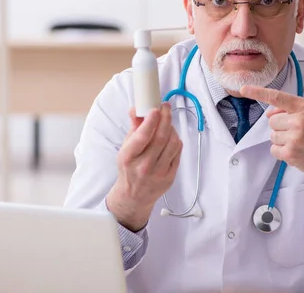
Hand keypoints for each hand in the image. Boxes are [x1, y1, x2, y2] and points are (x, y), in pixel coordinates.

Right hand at [107, 102, 182, 230]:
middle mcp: (144, 166)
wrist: (134, 196)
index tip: (155, 109)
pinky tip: (170, 137)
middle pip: (161, 138)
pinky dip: (175, 141)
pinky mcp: (170, 177)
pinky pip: (177, 153)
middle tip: (165, 107)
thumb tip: (137, 109)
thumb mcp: (126, 148)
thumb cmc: (129, 168)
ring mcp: (159, 173)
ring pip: (172, 144)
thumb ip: (133, 128)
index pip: (142, 137)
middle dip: (165, 118)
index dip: (151, 121)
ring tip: (167, 123)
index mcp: (128, 158)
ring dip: (172, 129)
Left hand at [239, 85, 303, 207]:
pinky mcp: (290, 153)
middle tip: (298, 134)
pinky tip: (297, 153)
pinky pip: (273, 149)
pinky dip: (281, 152)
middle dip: (280, 127)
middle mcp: (300, 120)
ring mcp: (295, 137)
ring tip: (300, 144)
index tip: (243, 88)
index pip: (277, 97)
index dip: (258, 92)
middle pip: (271, 120)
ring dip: (282, 141)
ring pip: (272, 135)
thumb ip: (291, 111)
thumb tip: (268, 113)